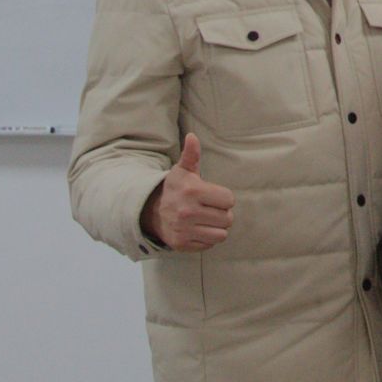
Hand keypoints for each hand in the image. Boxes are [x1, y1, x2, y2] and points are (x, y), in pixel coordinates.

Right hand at [141, 134, 235, 251]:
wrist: (152, 212)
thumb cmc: (175, 189)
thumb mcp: (183, 171)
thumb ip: (191, 154)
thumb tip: (192, 136)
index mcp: (192, 191)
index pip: (229, 200)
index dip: (224, 198)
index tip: (213, 196)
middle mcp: (187, 212)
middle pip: (227, 218)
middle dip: (222, 214)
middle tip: (210, 209)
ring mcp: (184, 230)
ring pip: (221, 234)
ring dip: (217, 228)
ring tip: (206, 220)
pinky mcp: (182, 244)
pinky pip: (210, 245)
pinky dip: (207, 239)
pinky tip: (198, 229)